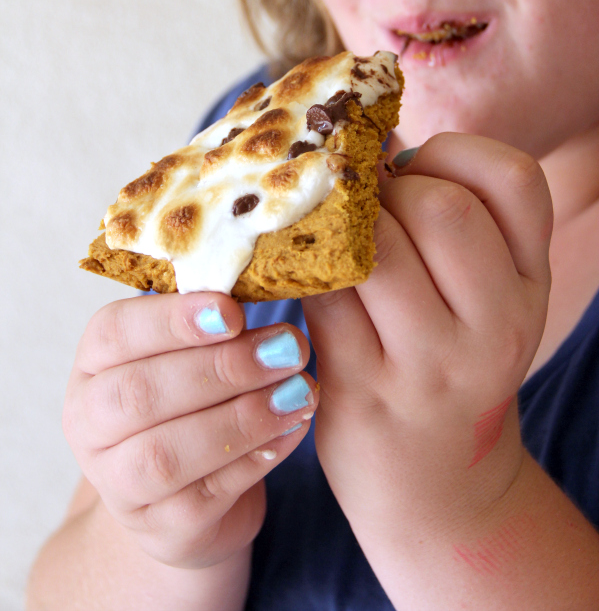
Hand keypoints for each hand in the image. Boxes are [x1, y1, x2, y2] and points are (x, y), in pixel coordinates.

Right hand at [63, 292, 317, 568]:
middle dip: (221, 368)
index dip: (172, 320)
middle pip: (140, 394)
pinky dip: (257, 459)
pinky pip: (207, 496)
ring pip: (166, 454)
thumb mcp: (189, 353)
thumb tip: (269, 277)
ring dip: (242, 418)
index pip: (114, 332)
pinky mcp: (162, 529)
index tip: (233, 311)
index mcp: (93, 365)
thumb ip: (213, 320)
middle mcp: (90, 425)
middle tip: (288, 348)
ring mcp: (119, 485)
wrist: (187, 495)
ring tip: (300, 390)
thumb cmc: (193, 400)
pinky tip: (294, 427)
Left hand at [303, 133, 551, 553]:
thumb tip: (365, 139)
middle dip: (387, 189)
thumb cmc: (450, 365)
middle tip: (364, 206)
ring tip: (336, 236)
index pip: (514, 179)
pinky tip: (305, 268)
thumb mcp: (484, 298)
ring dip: (342, 226)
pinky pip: (324, 295)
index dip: (452, 153)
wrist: (436, 484)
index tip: (416, 169)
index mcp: (531, 285)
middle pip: (440, 207)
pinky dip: (305, 266)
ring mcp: (431, 365)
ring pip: (377, 248)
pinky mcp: (364, 390)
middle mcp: (498, 326)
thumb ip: (454, 220)